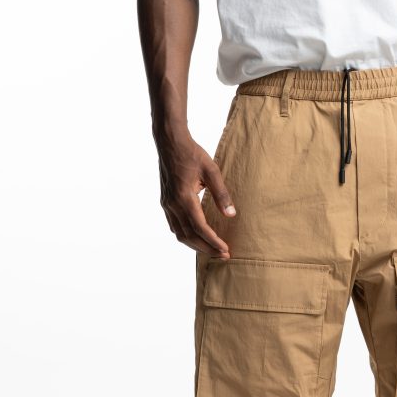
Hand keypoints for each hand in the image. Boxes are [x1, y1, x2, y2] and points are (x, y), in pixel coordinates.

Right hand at [155, 130, 235, 258]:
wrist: (169, 142)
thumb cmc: (192, 153)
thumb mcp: (212, 170)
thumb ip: (221, 194)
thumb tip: (231, 215)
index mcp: (184, 197)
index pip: (200, 227)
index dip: (213, 241)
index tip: (225, 250)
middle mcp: (173, 204)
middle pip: (189, 236)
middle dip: (207, 248)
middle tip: (223, 255)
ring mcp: (167, 204)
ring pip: (180, 234)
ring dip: (196, 245)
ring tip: (212, 250)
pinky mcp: (165, 202)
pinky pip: (174, 226)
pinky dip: (186, 236)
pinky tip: (197, 238)